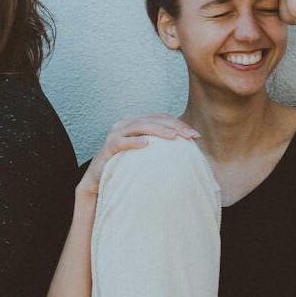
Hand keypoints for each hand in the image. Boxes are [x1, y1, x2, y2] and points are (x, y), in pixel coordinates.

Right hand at [78, 114, 199, 197]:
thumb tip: (188, 150)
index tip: (195, 136)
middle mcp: (125, 123)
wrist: (99, 179)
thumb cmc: (126, 166)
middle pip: (153, 119)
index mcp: (136, 121)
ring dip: (158, 130)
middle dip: (173, 126)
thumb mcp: (146, 154)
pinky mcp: (108, 147)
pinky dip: (134, 142)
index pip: (161, 117)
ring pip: (139, 126)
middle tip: (190, 136)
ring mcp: (115, 133)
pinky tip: (146, 144)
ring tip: (174, 137)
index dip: (179, 123)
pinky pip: (122, 141)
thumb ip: (162, 147)